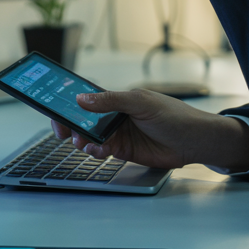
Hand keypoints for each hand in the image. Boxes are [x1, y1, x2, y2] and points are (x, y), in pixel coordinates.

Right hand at [49, 89, 248, 170]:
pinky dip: (96, 151)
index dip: (68, 102)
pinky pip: (101, 150)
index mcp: (118, 98)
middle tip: (63, 132)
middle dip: (70, 125)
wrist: (194, 142)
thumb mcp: (140, 103)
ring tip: (85, 143)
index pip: (87, 97)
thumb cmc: (173, 115)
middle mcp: (115, 115)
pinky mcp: (123, 150)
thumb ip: (110, 101)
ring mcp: (118, 133)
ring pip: (89, 137)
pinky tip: (101, 150)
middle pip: (83, 119)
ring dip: (83, 140)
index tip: (54, 108)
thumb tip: (81, 99)